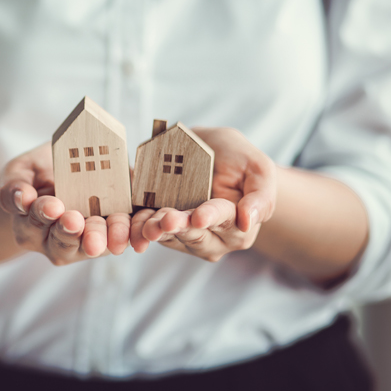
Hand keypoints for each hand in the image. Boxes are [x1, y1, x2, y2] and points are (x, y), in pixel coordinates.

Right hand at [0, 142, 131, 264]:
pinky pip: (124, 238)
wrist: (66, 169)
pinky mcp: (116, 232)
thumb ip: (14, 186)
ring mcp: (88, 240)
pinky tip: (138, 238)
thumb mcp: (19, 172)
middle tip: (74, 220)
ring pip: (95, 244)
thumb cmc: (36, 173)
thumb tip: (20, 198)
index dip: (42, 214)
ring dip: (104, 239)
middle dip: (70, 231)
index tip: (50, 205)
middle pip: (64, 242)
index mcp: (31, 229)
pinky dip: (133, 237)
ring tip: (110, 237)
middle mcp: (58, 242)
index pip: (34, 224)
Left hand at [130, 128, 276, 260]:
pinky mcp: (158, 228)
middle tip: (166, 220)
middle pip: (193, 233)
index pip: (225, 221)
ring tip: (146, 224)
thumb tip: (250, 222)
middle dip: (178, 226)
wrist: (210, 153)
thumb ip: (261, 196)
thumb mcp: (258, 169)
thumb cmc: (239, 160)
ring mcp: (183, 236)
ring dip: (155, 230)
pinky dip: (138, 225)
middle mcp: (210, 237)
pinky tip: (130, 222)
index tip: (199, 216)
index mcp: (236, 225)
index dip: (211, 217)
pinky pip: (146, 229)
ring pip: (167, 235)